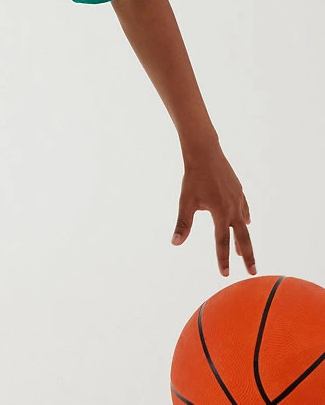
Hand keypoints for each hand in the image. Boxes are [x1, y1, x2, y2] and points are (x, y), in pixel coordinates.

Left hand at [171, 146, 255, 277]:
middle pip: (242, 237)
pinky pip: (245, 208)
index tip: (225, 274)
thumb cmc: (193, 177)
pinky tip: (246, 221)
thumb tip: (175, 243)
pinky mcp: (238, 190)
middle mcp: (233, 208)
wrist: (205, 153)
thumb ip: (183, 224)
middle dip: (247, 256)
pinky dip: (245, 217)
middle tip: (252, 272)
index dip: (223, 259)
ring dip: (243, 239)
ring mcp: (238, 198)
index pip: (221, 242)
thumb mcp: (186, 201)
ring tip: (243, 252)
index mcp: (220, 213)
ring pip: (244, 223)